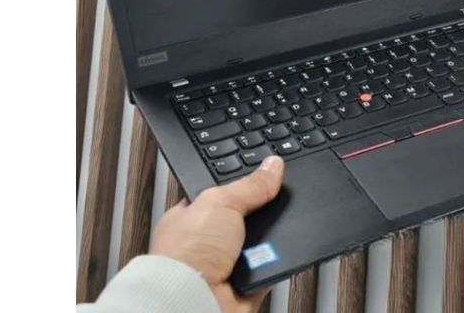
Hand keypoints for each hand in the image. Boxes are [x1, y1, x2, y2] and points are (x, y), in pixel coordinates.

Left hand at [150, 155, 284, 312]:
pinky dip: (278, 260)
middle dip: (262, 212)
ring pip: (264, 241)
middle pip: (248, 217)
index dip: (247, 183)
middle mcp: (209, 242)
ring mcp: (228, 264)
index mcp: (193, 216)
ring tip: (268, 234)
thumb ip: (250, 184)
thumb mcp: (220, 202)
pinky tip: (274, 254)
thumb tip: (272, 165)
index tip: (269, 174)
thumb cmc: (185, 255)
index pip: (225, 193)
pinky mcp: (247, 285)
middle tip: (271, 204)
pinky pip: (273, 266)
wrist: (191, 302)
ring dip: (270, 239)